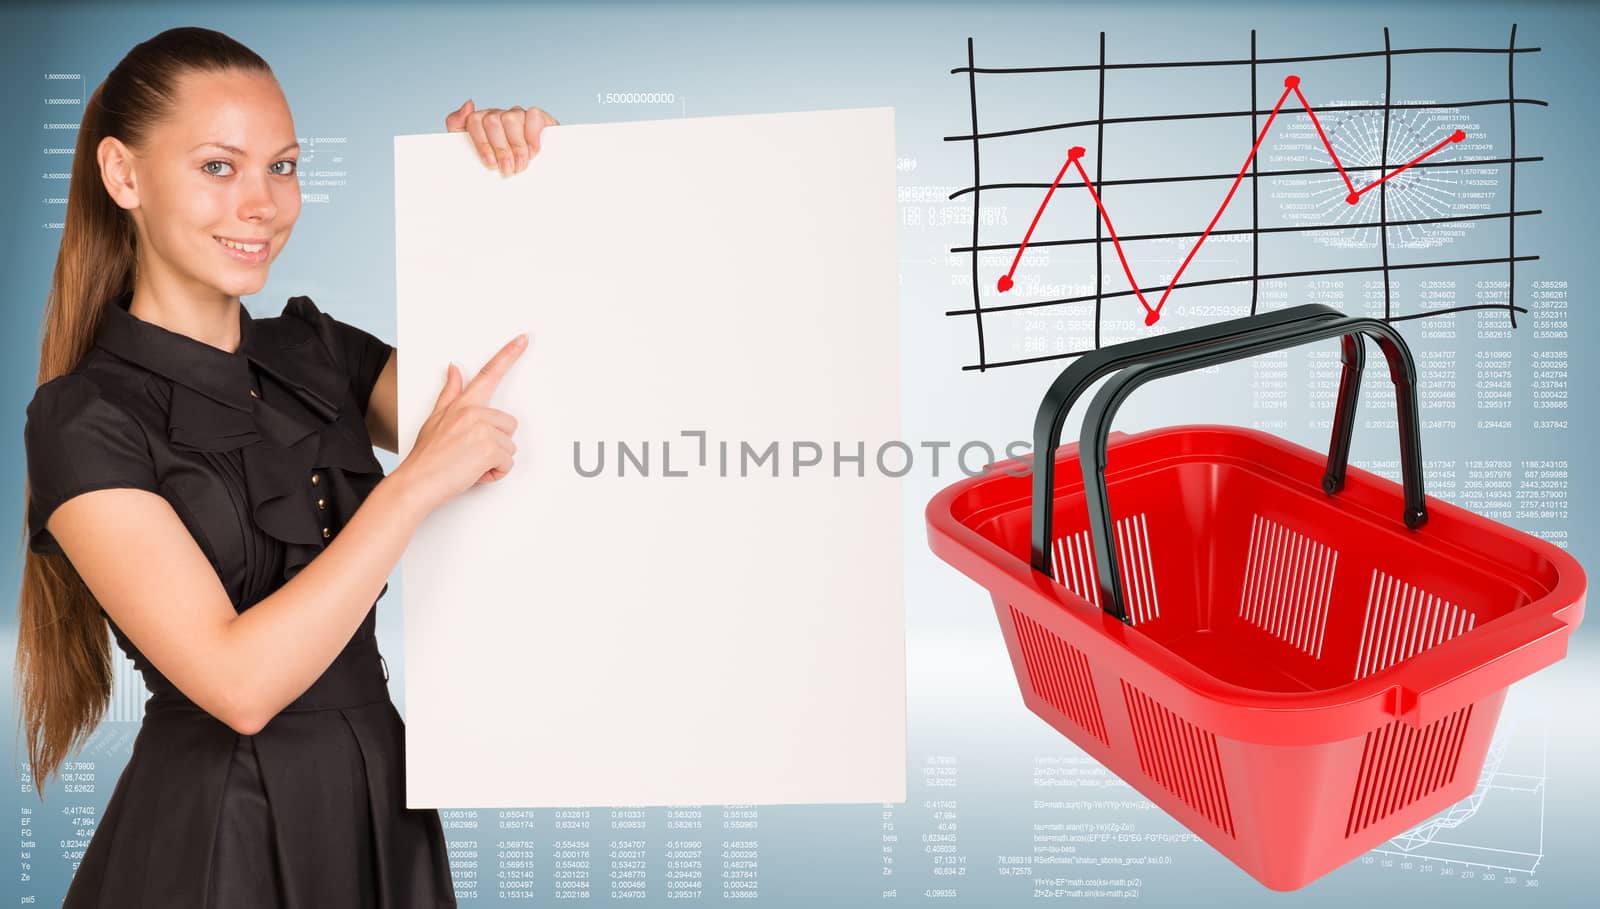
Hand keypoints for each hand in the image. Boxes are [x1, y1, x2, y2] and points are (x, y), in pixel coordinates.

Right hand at [393, 334, 527, 513]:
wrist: (417, 483)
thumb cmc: (426, 456)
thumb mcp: (435, 419)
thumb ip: (450, 393)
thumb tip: (454, 369)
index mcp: (463, 404)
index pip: (489, 374)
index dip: (508, 355)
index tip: (523, 339)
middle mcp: (474, 412)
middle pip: (509, 425)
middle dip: (496, 443)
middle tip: (471, 454)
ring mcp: (483, 428)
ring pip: (510, 446)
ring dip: (495, 460)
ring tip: (470, 464)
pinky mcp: (490, 447)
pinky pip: (508, 462)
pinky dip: (495, 473)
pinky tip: (475, 473)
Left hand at [445, 100, 559, 175]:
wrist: (525, 180)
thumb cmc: (495, 166)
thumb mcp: (470, 153)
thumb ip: (457, 125)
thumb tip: (469, 104)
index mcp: (480, 121)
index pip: (474, 121)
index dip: (482, 144)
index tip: (490, 164)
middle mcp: (498, 115)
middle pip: (493, 121)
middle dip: (501, 149)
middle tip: (508, 169)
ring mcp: (517, 115)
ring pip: (512, 119)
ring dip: (517, 146)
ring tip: (520, 165)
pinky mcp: (537, 118)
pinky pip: (533, 115)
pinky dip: (532, 135)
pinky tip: (533, 151)